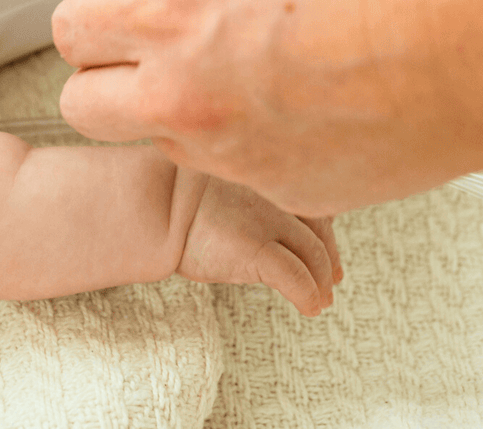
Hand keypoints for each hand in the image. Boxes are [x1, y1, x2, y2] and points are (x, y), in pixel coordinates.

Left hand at [53, 0, 482, 215]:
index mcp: (173, 13)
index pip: (70, 31)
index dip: (91, 21)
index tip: (111, 18)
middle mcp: (186, 94)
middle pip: (80, 107)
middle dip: (105, 80)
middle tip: (148, 56)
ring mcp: (230, 154)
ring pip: (154, 143)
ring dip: (174, 113)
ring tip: (239, 72)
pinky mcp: (280, 193)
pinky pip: (227, 172)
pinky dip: (242, 145)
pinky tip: (291, 106)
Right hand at [178, 174, 339, 316]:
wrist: (153, 203)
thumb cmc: (177, 196)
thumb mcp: (222, 182)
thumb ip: (249, 194)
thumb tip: (268, 229)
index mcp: (266, 175)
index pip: (314, 202)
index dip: (326, 233)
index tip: (328, 256)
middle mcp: (272, 192)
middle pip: (319, 230)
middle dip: (327, 261)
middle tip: (329, 283)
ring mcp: (265, 218)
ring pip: (313, 255)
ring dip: (320, 282)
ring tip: (319, 300)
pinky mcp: (255, 247)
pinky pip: (296, 277)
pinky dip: (308, 295)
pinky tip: (309, 307)